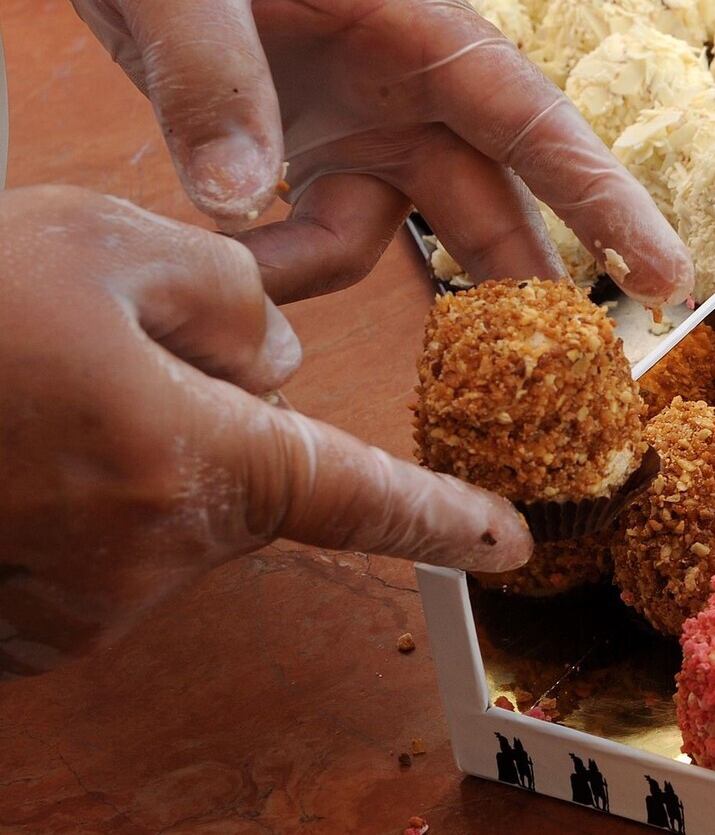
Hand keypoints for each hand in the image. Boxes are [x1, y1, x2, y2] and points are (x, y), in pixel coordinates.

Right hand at [0, 186, 530, 679]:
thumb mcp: (102, 249)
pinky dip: (73, 487)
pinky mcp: (18, 624)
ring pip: (166, 500)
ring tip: (33, 382)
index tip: (507, 541)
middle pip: (245, 470)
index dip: (443, 517)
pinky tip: (18, 434)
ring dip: (129, 441)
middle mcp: (143, 559)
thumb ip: (236, 294)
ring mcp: (73, 605)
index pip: (361, 498)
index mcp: (192, 466)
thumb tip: (280, 354)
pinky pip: (93, 541)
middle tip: (96, 338)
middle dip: (203, 401)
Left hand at [30, 0, 692, 304]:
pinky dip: (279, 263)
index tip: (667, 276)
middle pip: (495, 201)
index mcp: (418, 20)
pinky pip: (326, 235)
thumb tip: (237, 201)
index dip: (605, 201)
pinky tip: (220, 256)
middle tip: (566, 388)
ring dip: (326, 273)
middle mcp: (414, 81)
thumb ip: (206, 75)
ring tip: (232, 285)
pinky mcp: (320, 150)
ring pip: (404, 235)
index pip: (533, 121)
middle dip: (524, 291)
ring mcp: (370, 120)